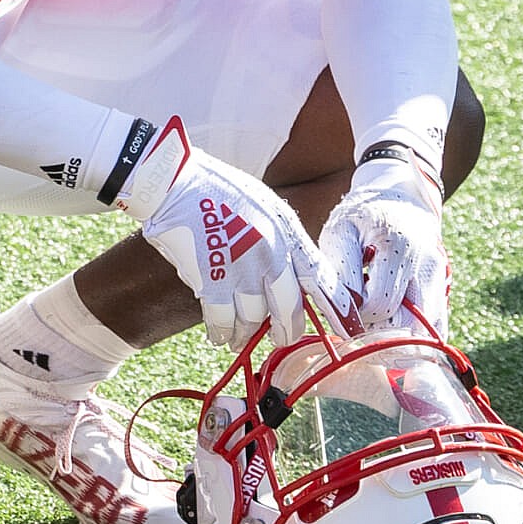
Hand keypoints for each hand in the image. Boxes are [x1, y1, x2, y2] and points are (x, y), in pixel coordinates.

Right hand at [115, 117, 322, 348]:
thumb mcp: (266, 207)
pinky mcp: (210, 280)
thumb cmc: (219, 192)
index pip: (320, 279)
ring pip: (253, 318)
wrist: (175, 184)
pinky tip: (219, 336)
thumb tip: (293, 274)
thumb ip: (284, 240)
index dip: (336, 307)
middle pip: (288, 308)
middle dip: (286, 330)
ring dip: (246, 334)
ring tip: (239, 340)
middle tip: (282, 339)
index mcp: (288, 234)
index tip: (346, 327)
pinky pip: (221, 319)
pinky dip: (221, 331)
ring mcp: (241, 269)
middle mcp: (270, 255)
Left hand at [318, 156, 448, 335]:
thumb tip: (345, 312)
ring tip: (374, 319)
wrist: (400, 197)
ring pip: (426, 331)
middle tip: (357, 320)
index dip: (356, 316)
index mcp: (399, 248)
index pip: (380, 304)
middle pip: (409, 325)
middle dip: (379, 333)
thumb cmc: (361, 216)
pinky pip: (436, 327)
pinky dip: (415, 336)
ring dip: (397, 336)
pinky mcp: (444, 289)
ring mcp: (441, 279)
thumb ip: (341, 271)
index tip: (342, 307)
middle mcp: (427, 266)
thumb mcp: (340, 232)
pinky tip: (393, 326)